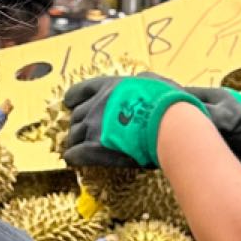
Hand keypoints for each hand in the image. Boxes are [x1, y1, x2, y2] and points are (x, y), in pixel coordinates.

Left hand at [62, 74, 207, 169]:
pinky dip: (73, 157)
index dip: (74, 99)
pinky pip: (75, 154)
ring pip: (73, 136)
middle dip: (78, 125)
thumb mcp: (154, 81)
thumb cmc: (168, 103)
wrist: (169, 124)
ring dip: (75, 142)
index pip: (81, 90)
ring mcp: (94, 127)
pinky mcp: (95, 149)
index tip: (71, 104)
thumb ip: (142, 81)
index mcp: (110, 87)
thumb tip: (143, 81)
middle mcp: (97, 105)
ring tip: (78, 149)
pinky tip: (74, 159)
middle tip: (83, 133)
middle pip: (76, 116)